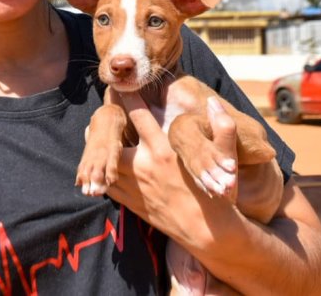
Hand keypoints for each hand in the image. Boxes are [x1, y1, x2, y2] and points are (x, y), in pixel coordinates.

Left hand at [106, 92, 240, 247]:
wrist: (207, 234)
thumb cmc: (218, 196)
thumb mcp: (226, 161)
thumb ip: (224, 130)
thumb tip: (214, 104)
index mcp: (164, 151)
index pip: (139, 115)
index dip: (127, 97)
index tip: (120, 86)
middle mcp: (144, 166)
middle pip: (112, 136)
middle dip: (105, 121)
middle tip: (102, 109)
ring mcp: (133, 186)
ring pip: (105, 160)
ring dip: (99, 146)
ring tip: (94, 132)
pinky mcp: (129, 202)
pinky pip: (107, 181)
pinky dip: (103, 169)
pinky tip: (104, 161)